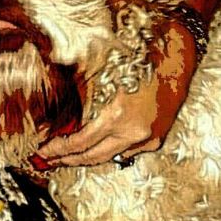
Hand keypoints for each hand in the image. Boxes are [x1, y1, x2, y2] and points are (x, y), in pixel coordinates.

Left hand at [37, 22, 196, 166]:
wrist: (177, 63)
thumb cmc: (140, 60)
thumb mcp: (103, 72)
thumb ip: (80, 92)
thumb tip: (54, 113)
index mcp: (117, 115)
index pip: (80, 143)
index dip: (59, 149)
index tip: (44, 151)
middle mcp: (132, 132)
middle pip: (93, 158)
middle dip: (68, 161)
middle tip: (51, 160)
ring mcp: (146, 139)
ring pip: (109, 157)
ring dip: (87, 157)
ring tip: (68, 157)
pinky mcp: (155, 140)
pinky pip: (126, 151)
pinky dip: (110, 149)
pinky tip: (97, 147)